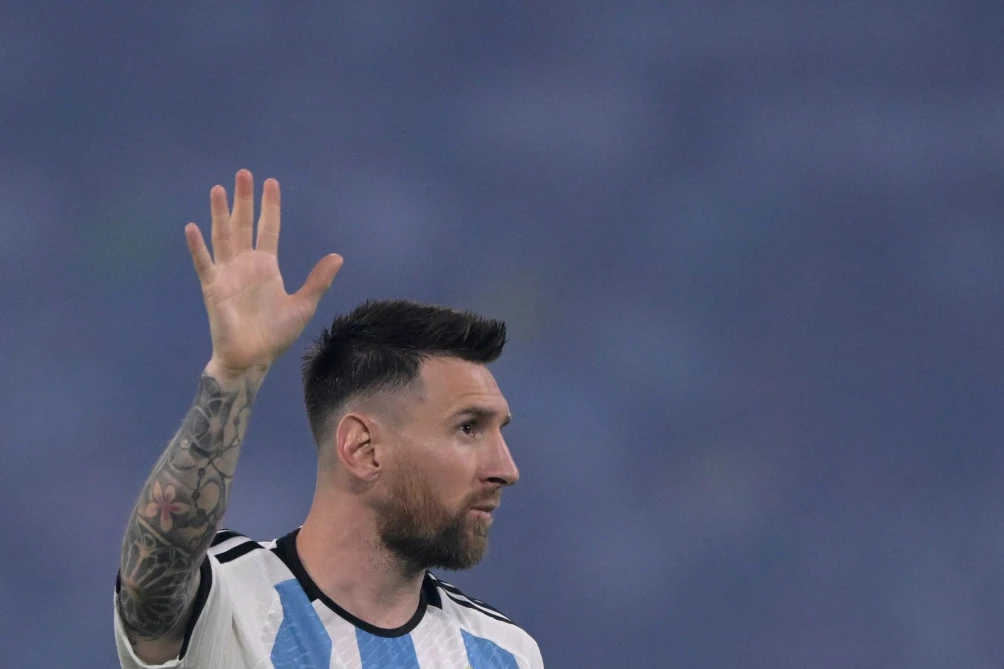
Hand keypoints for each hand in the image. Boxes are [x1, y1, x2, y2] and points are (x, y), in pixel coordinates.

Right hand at [184, 170, 342, 375]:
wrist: (253, 358)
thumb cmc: (276, 335)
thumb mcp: (303, 305)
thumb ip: (318, 281)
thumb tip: (338, 257)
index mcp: (267, 266)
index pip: (268, 228)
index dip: (270, 206)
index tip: (271, 182)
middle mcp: (246, 264)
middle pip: (243, 225)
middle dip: (244, 200)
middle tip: (244, 173)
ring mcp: (227, 274)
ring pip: (223, 237)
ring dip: (220, 213)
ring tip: (219, 189)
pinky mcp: (213, 288)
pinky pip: (204, 264)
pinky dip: (197, 247)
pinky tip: (192, 227)